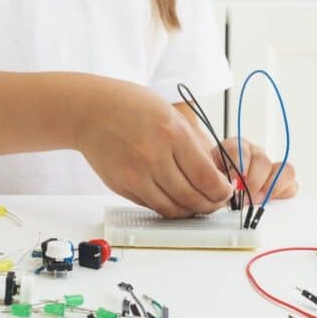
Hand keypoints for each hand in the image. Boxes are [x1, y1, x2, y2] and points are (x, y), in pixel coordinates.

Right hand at [72, 77, 232, 217]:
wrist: (89, 111)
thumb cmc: (131, 107)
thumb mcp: (171, 114)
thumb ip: (192, 145)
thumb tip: (216, 175)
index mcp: (172, 134)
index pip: (207, 178)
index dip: (222, 191)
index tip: (226, 190)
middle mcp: (153, 157)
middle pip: (192, 197)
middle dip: (211, 204)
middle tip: (216, 202)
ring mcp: (135, 174)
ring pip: (173, 208)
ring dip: (190, 211)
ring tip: (198, 204)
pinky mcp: (121, 186)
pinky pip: (152, 206)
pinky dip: (168, 208)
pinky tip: (175, 201)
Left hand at [212, 138, 297, 203]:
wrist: (217, 191)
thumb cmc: (213, 185)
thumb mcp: (207, 180)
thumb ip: (215, 181)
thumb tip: (231, 189)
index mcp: (233, 147)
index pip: (238, 148)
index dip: (237, 167)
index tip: (233, 183)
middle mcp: (254, 153)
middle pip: (263, 161)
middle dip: (253, 183)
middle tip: (242, 198)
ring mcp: (270, 167)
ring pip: (284, 170)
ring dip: (271, 188)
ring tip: (257, 200)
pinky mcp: (281, 182)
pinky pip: (292, 185)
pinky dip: (282, 194)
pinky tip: (267, 201)